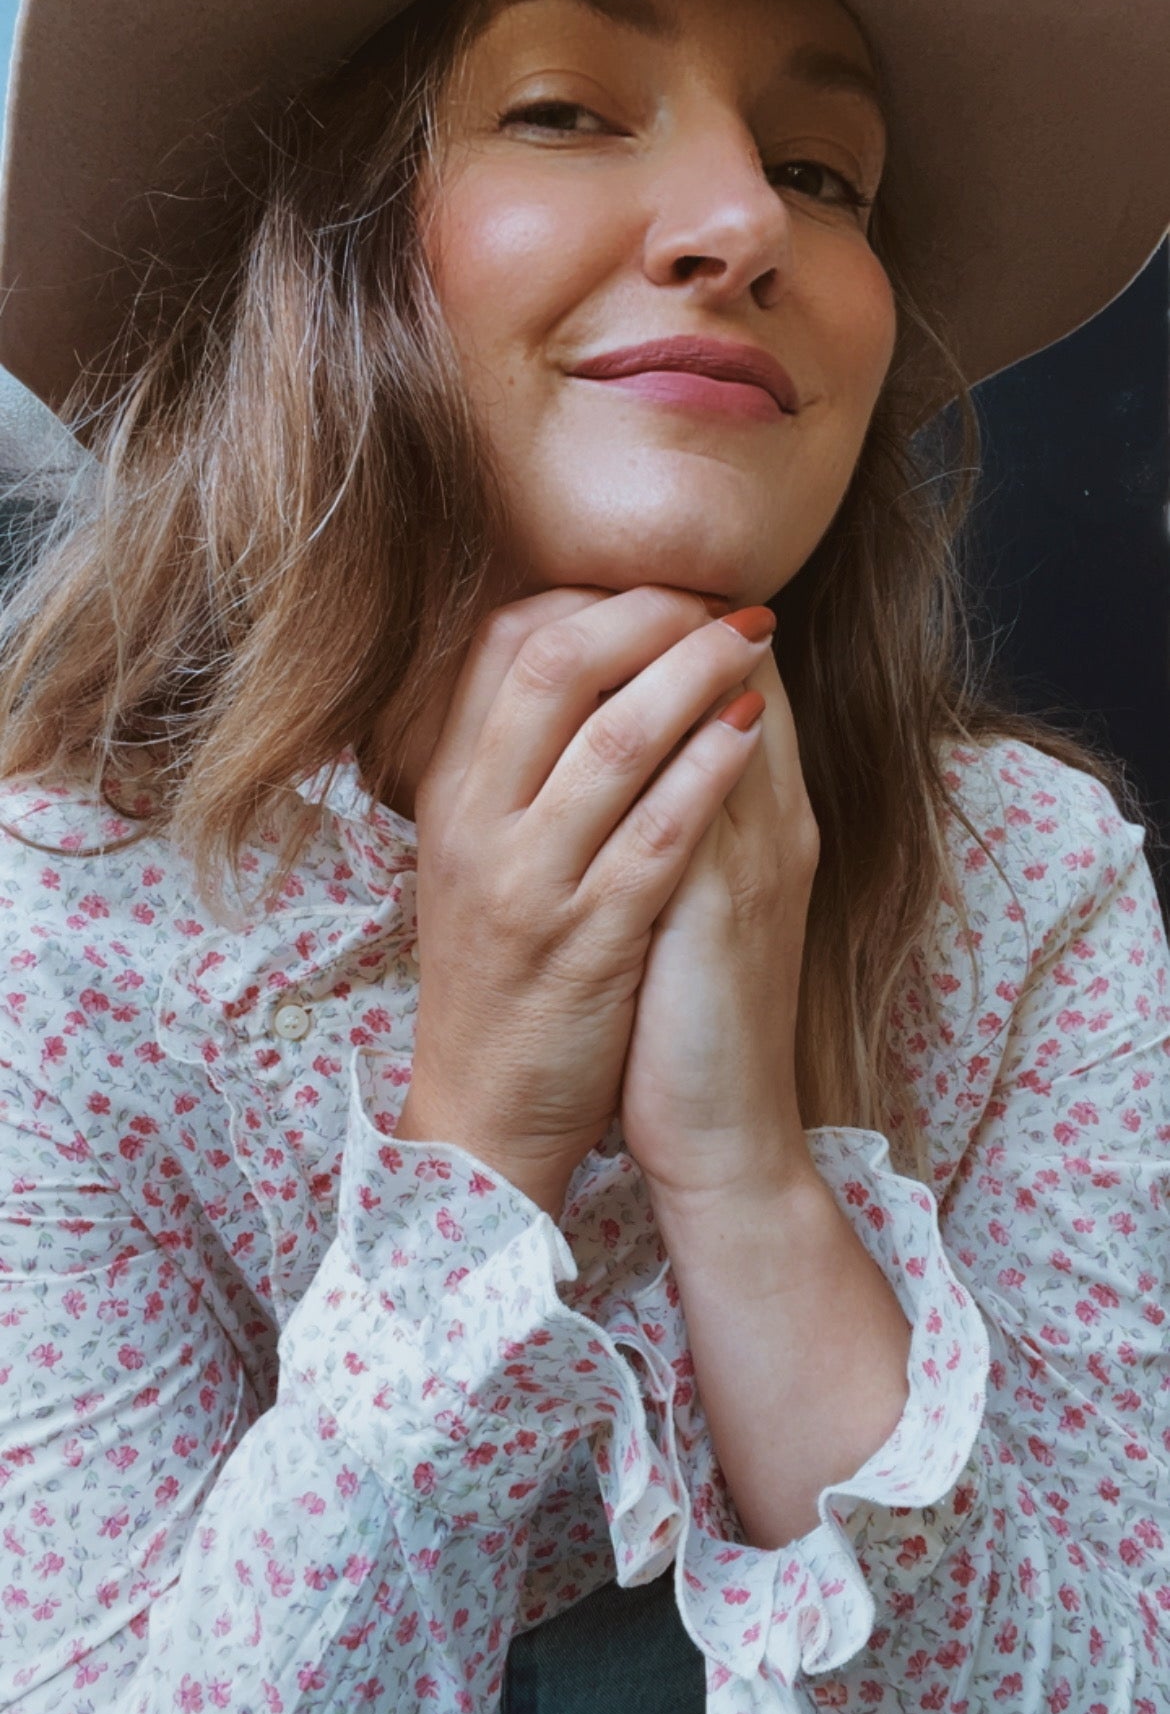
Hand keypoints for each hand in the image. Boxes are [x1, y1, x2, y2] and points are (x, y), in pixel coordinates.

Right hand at [395, 586, 777, 1212]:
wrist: (485, 1114)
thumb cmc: (499, 975)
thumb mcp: (475, 857)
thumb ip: (512, 764)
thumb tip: (577, 657)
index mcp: (448, 795)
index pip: (499, 646)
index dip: (585, 595)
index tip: (655, 586)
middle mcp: (477, 826)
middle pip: (553, 665)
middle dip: (646, 613)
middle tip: (715, 596)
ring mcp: (532, 883)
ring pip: (614, 738)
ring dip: (695, 671)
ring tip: (753, 637)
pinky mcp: (590, 941)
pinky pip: (659, 832)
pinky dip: (712, 768)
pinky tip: (754, 729)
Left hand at [618, 649, 820, 1215]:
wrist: (726, 1135)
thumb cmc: (689, 1014)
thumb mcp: (687, 898)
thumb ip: (669, 816)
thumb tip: (612, 741)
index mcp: (766, 821)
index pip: (736, 674)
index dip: (668, 622)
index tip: (606, 593)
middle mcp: (774, 824)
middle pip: (736, 667)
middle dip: (662, 613)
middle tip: (594, 578)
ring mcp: (756, 860)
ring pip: (720, 707)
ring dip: (651, 655)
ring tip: (581, 614)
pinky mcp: (721, 907)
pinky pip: (693, 786)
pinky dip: (643, 738)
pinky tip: (573, 707)